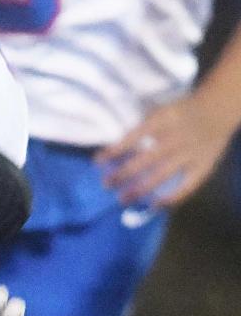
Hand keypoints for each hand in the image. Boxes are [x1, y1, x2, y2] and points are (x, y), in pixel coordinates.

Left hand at [96, 91, 235, 206]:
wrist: (218, 109)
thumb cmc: (182, 111)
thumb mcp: (161, 109)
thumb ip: (142, 124)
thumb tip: (115, 146)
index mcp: (164, 119)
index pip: (134, 136)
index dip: (115, 150)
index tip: (98, 161)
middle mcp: (176, 137)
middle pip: (145, 159)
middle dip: (123, 173)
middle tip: (106, 184)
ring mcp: (190, 153)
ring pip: (162, 174)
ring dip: (140, 188)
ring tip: (122, 199)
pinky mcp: (203, 166)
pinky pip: (187, 186)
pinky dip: (171, 198)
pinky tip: (154, 206)